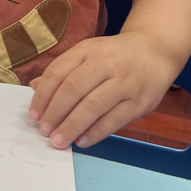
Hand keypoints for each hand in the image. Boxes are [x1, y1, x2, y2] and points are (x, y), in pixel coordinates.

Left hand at [27, 32, 176, 149]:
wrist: (156, 51)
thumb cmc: (115, 56)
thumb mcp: (88, 53)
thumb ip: (63, 70)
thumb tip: (35, 88)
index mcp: (88, 50)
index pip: (58, 72)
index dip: (43, 95)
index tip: (34, 115)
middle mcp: (106, 63)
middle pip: (74, 88)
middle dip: (55, 112)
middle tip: (44, 131)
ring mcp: (124, 82)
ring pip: (93, 105)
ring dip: (72, 126)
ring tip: (59, 140)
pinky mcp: (139, 102)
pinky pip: (114, 119)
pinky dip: (96, 132)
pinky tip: (82, 141)